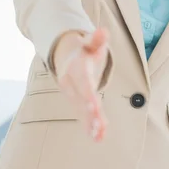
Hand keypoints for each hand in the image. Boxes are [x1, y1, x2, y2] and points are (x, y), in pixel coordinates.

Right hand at [53, 27, 108, 141]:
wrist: (65, 56)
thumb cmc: (84, 50)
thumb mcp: (90, 43)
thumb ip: (97, 39)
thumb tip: (103, 31)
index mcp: (76, 69)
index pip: (84, 83)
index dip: (89, 95)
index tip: (95, 107)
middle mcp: (72, 84)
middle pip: (82, 100)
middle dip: (90, 113)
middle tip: (98, 126)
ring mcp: (73, 95)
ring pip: (82, 111)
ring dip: (91, 124)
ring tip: (99, 135)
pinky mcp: (78, 102)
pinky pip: (83, 116)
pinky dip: (90, 127)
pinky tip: (98, 138)